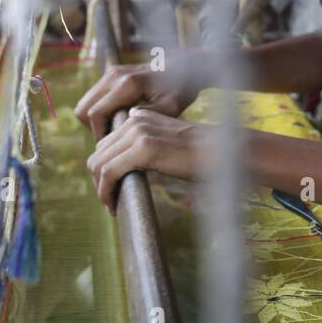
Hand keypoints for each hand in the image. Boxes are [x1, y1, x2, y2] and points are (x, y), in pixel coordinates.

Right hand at [73, 59, 201, 140]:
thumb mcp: (170, 107)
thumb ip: (147, 119)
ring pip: (85, 103)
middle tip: (112, 142)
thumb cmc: (181, 89)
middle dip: (93, 129)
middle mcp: (114, 75)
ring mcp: (111, 72)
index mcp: (127, 84)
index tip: (112, 149)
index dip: (99, 134)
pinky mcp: (111, 74)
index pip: (96, 114)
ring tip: (115, 132)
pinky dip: (99, 112)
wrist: (185, 67)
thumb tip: (124, 132)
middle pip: (83, 109)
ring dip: (95, 121)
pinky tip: (118, 121)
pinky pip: (94, 98)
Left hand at [85, 107, 204, 211]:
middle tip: (110, 201)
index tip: (112, 189)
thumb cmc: (201, 152)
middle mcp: (135, 120)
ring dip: (101, 189)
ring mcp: (138, 133)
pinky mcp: (143, 149)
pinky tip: (114, 206)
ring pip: (100, 164)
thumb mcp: (169, 141)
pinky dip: (106, 192)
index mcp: (140, 116)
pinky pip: (110, 173)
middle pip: (98, 154)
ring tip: (111, 205)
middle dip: (99, 180)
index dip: (104, 169)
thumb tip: (130, 155)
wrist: (222, 151)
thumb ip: (148, 141)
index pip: (106, 144)